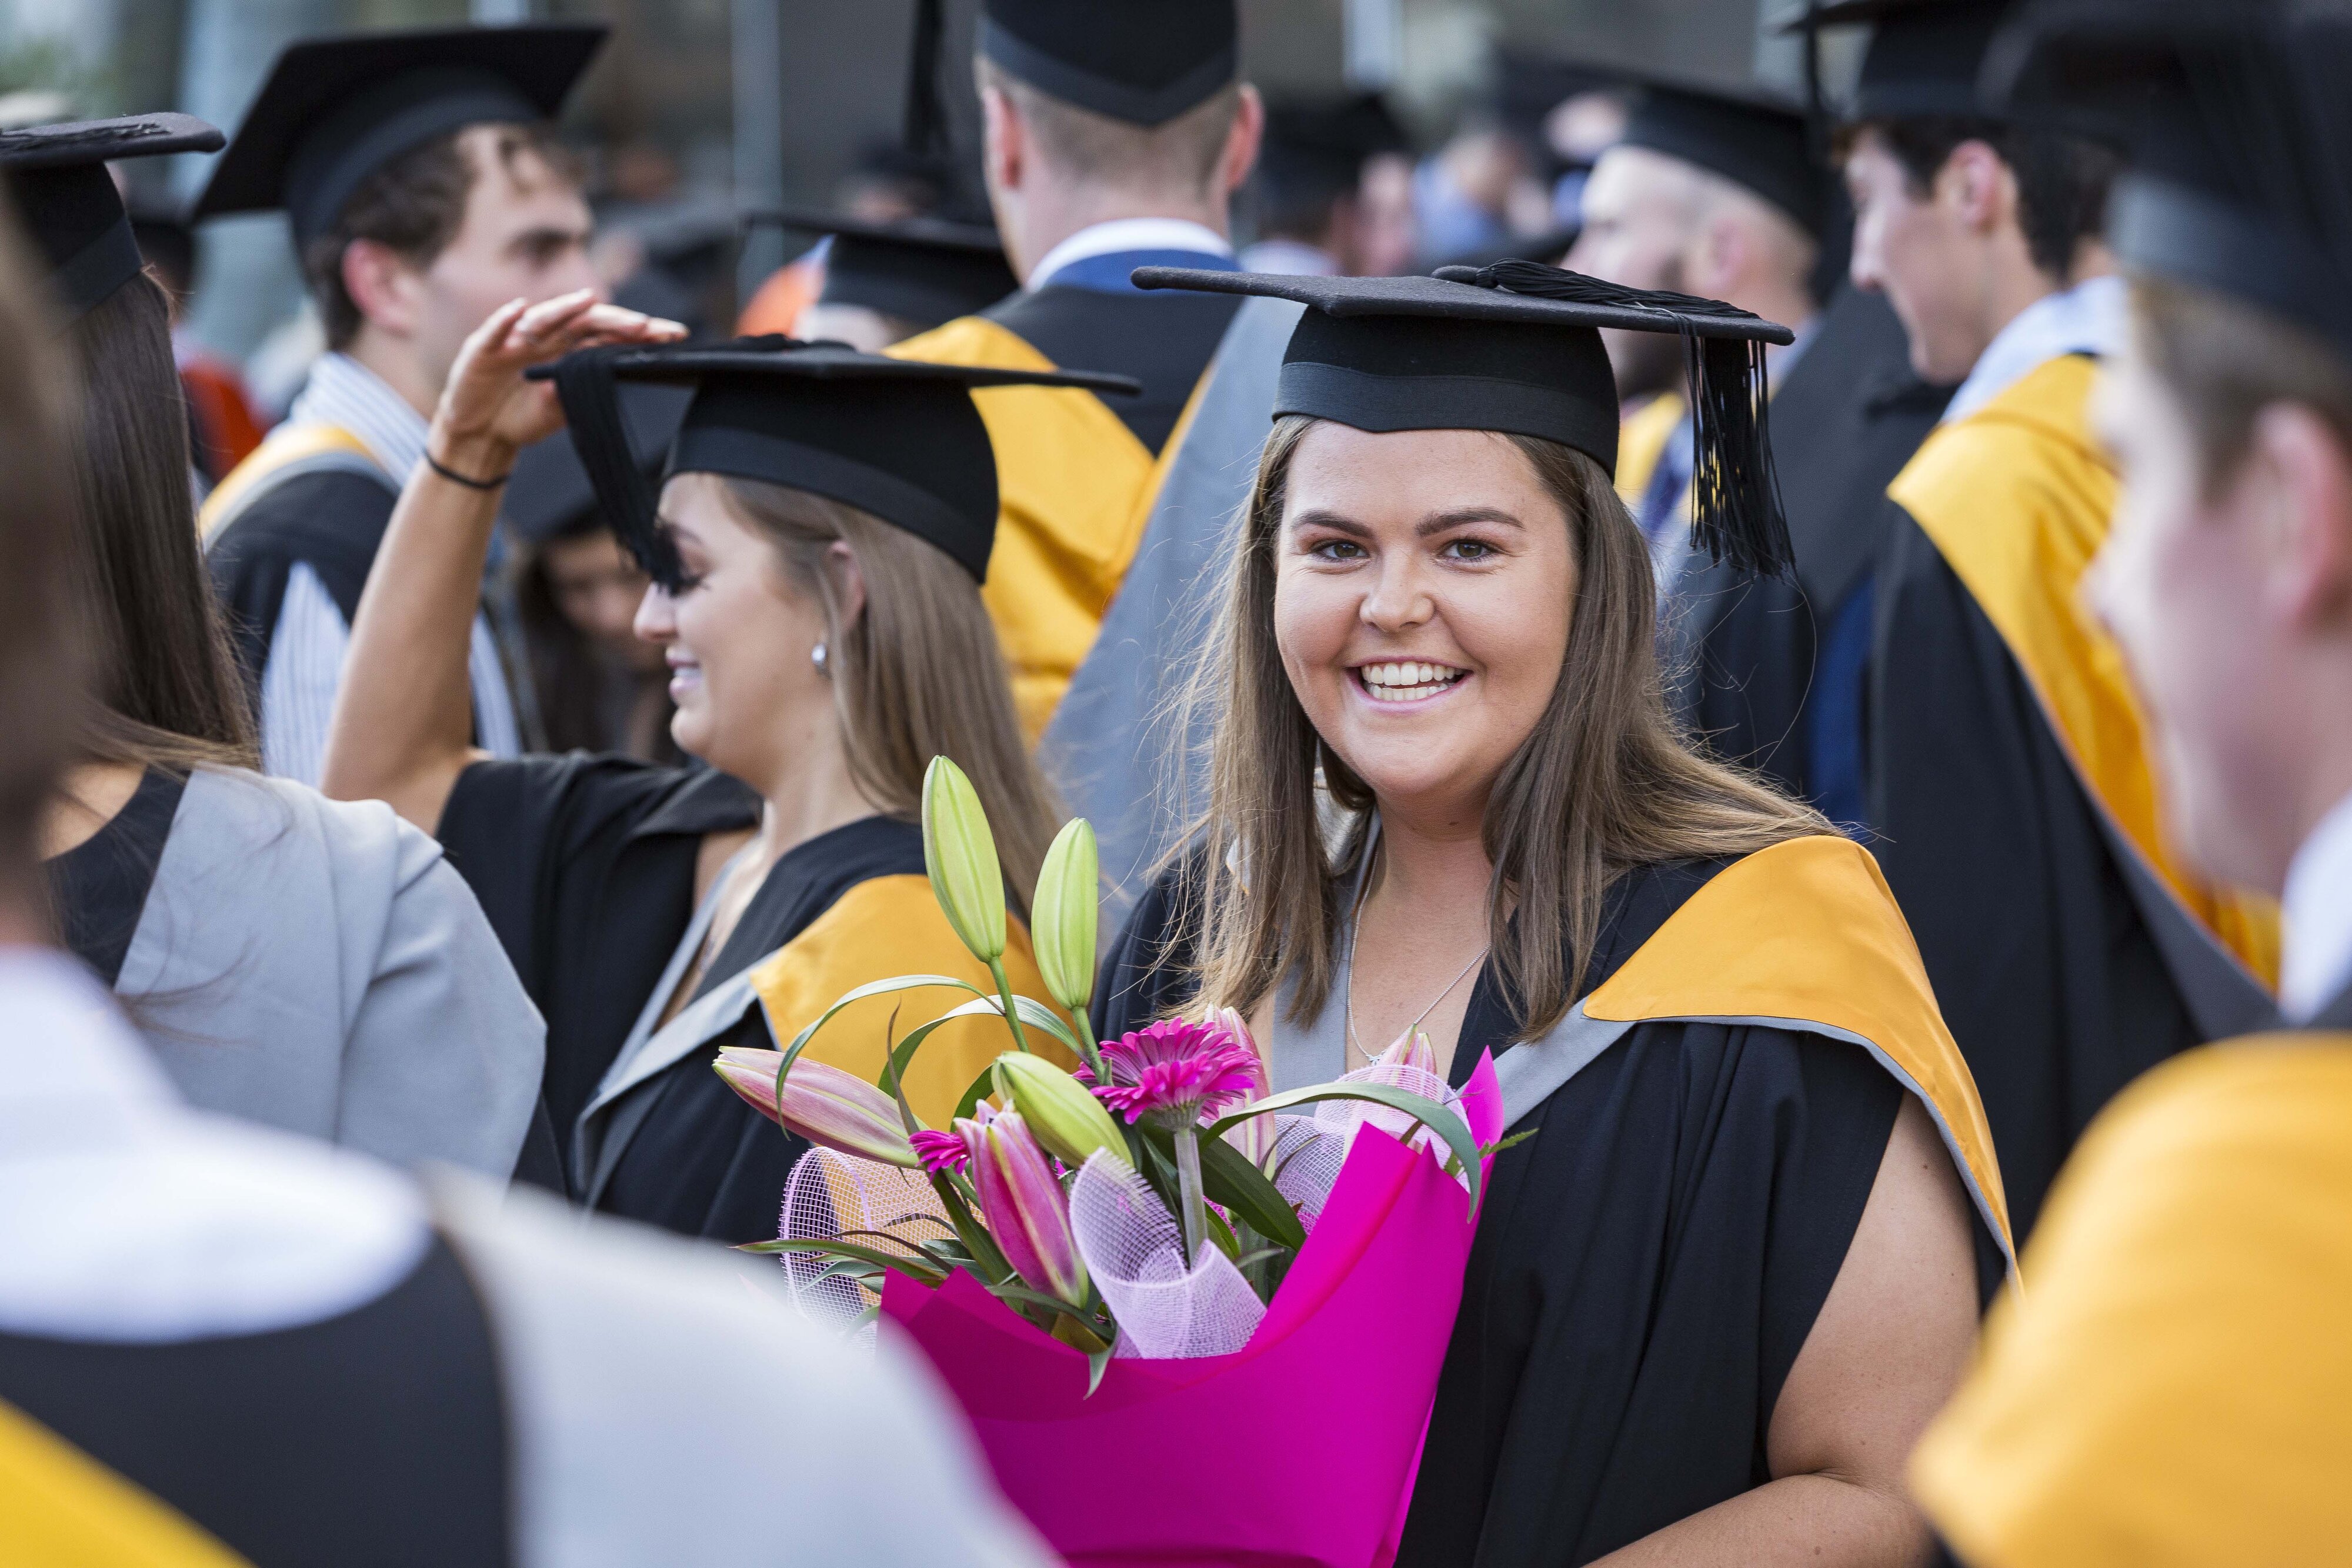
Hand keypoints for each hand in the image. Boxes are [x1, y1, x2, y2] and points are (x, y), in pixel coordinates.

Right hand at [427, 289, 685, 476]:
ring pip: (543, 318)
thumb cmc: (522, 417)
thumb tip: (616, 377)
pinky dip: (506, 319)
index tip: (674, 336)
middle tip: (646, 325)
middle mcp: (546, 337)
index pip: (610, 335)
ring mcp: (515, 339)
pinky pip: (495, 331)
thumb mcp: (560, 409)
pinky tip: (521, 308)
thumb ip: (583, 390)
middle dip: (616, 320)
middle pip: (585, 321)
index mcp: (569, 350)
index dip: (639, 334)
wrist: (481, 434)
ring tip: (589, 299)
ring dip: (565, 307)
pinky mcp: (483, 349)